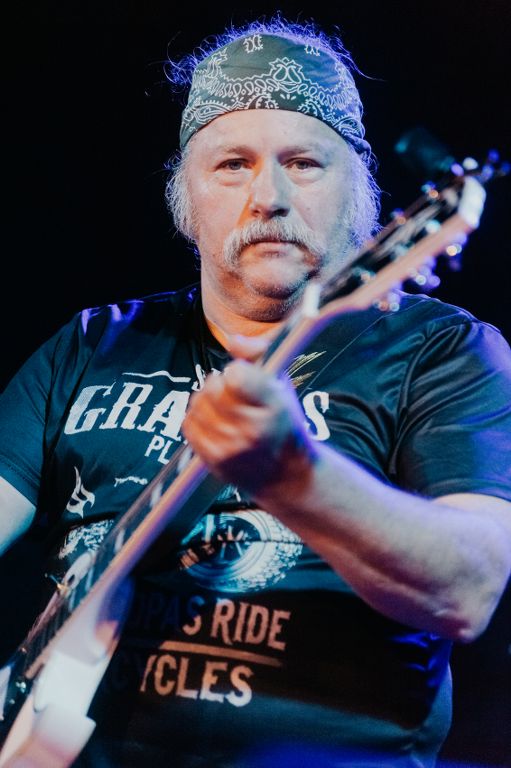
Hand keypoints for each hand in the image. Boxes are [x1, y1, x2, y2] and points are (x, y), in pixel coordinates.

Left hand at [182, 334, 316, 495]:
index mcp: (274, 407)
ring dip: (208, 401)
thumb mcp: (283, 384)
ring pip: (198, 402)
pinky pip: (189, 423)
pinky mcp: (212, 459)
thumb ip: (260, 353)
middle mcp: (251, 430)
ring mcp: (229, 447)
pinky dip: (199, 418)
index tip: (247, 379)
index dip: (238, 371)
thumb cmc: (283, 423)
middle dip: (222, 385)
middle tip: (237, 397)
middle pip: (213, 386)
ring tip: (227, 410)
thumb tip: (233, 340)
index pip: (236, 374)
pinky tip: (216, 423)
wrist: (285, 475)